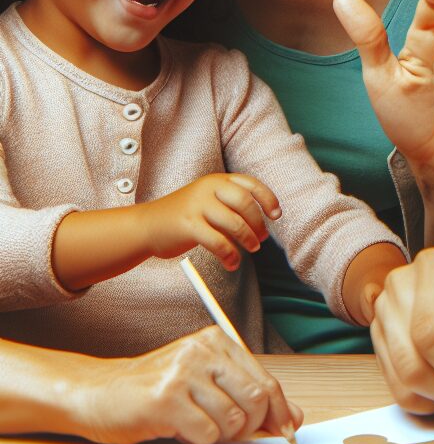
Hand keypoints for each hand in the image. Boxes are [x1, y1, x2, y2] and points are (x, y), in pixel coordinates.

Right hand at [71, 326, 301, 443]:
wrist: (99, 393)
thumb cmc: (157, 389)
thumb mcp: (207, 383)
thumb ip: (247, 395)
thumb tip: (293, 417)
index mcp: (218, 341)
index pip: (266, 380)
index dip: (280, 411)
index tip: (287, 430)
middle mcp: (204, 351)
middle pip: (256, 399)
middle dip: (252, 427)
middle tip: (233, 433)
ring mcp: (184, 373)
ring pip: (232, 420)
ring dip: (218, 434)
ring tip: (196, 424)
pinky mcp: (165, 399)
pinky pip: (206, 433)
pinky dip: (198, 440)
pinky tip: (179, 428)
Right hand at [144, 173, 280, 270]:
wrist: (146, 225)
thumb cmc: (183, 215)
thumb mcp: (208, 200)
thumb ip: (231, 205)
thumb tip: (262, 223)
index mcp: (217, 180)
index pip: (251, 184)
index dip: (268, 199)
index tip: (276, 215)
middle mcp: (208, 188)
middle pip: (245, 203)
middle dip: (258, 223)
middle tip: (262, 239)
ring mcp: (197, 205)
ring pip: (235, 223)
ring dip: (248, 239)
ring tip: (252, 250)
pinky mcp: (188, 225)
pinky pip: (218, 242)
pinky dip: (230, 255)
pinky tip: (232, 263)